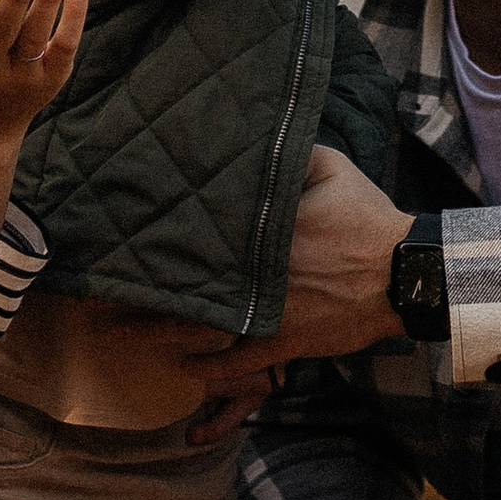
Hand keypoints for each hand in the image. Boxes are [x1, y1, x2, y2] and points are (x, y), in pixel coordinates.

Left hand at [121, 148, 409, 381]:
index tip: (119, 243)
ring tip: (118, 334)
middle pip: (185, 289)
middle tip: (94, 298)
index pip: (198, 239)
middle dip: (138, 295)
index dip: (156, 244)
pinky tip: (183, 367)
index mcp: (263, 232)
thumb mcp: (332, 167)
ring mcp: (270, 315)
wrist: (407, 274)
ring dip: (157, 334)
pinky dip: (210, 368)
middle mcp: (257, 276)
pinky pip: (240, 363)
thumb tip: (253, 132)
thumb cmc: (368, 217)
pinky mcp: (287, 343)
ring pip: (202, 330)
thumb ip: (290, 152)